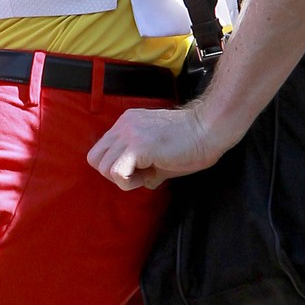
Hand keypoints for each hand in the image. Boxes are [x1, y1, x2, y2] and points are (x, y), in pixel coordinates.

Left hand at [87, 103, 223, 191]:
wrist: (208, 130)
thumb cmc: (190, 142)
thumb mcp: (157, 150)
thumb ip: (141, 161)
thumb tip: (140, 180)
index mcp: (127, 123)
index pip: (102, 150)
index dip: (116, 167)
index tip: (140, 170)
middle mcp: (123, 125)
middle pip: (96, 159)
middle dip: (115, 174)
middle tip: (141, 175)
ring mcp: (129, 134)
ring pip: (103, 168)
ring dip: (124, 179)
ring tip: (148, 174)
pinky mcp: (138, 146)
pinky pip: (116, 172)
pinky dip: (129, 182)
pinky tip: (149, 176)